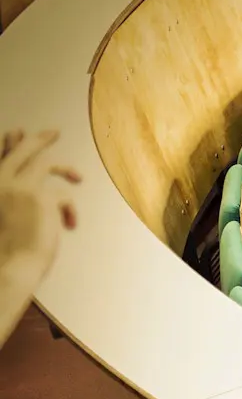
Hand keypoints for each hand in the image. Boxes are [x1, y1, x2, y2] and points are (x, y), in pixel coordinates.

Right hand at [0, 130, 80, 325]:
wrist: (10, 266)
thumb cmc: (8, 251)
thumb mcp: (6, 218)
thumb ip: (15, 196)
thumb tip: (40, 192)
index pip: (2, 157)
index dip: (11, 144)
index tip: (18, 133)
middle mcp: (1, 181)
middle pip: (22, 150)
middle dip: (39, 139)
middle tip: (54, 132)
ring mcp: (18, 186)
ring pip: (45, 163)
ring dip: (65, 168)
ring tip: (77, 178)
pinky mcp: (39, 196)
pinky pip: (63, 195)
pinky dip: (69, 211)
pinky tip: (69, 226)